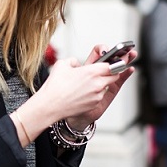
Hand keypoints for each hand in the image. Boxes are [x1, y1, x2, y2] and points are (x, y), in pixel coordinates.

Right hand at [10, 45, 135, 146]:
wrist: (50, 106)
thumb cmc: (55, 86)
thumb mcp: (63, 64)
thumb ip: (74, 61)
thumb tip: (78, 64)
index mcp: (92, 71)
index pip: (113, 64)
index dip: (115, 62)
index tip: (116, 60)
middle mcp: (98, 83)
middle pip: (115, 75)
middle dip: (112, 72)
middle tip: (104, 70)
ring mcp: (97, 95)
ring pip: (106, 86)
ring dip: (102, 83)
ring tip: (87, 83)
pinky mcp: (94, 104)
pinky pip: (99, 96)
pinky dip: (95, 93)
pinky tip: (82, 93)